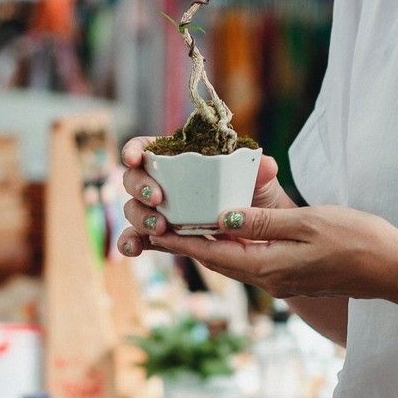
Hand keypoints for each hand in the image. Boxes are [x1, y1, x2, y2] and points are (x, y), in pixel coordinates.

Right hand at [116, 134, 293, 255]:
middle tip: (158, 199)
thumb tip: (267, 165)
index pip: (150, 148)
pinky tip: (133, 249)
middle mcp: (165, 183)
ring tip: (160, 228)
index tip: (134, 158)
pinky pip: (139, 238)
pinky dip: (131, 242)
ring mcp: (160, 211)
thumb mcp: (262, 183)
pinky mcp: (160, 237)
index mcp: (182, 160)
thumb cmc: (258, 198)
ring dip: (140, 217)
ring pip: (134, 209)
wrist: (263, 234)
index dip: (135, 149)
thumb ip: (261, 172)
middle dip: (140, 187)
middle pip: (134, 179)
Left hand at [145, 203, 397, 301]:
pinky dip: (233, 244)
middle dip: (187, 242)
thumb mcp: (308, 223)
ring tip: (184, 224)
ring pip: (234, 259)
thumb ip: (263, 220)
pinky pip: (252, 259)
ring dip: (208, 243)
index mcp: (269, 267)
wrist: (394, 270)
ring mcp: (282, 278)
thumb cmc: (357, 241)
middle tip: (158, 223)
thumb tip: (222, 217)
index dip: (180, 241)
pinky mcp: (294, 273)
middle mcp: (270, 278)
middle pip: (218, 259)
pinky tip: (228, 228)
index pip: (213, 253)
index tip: (152, 229)